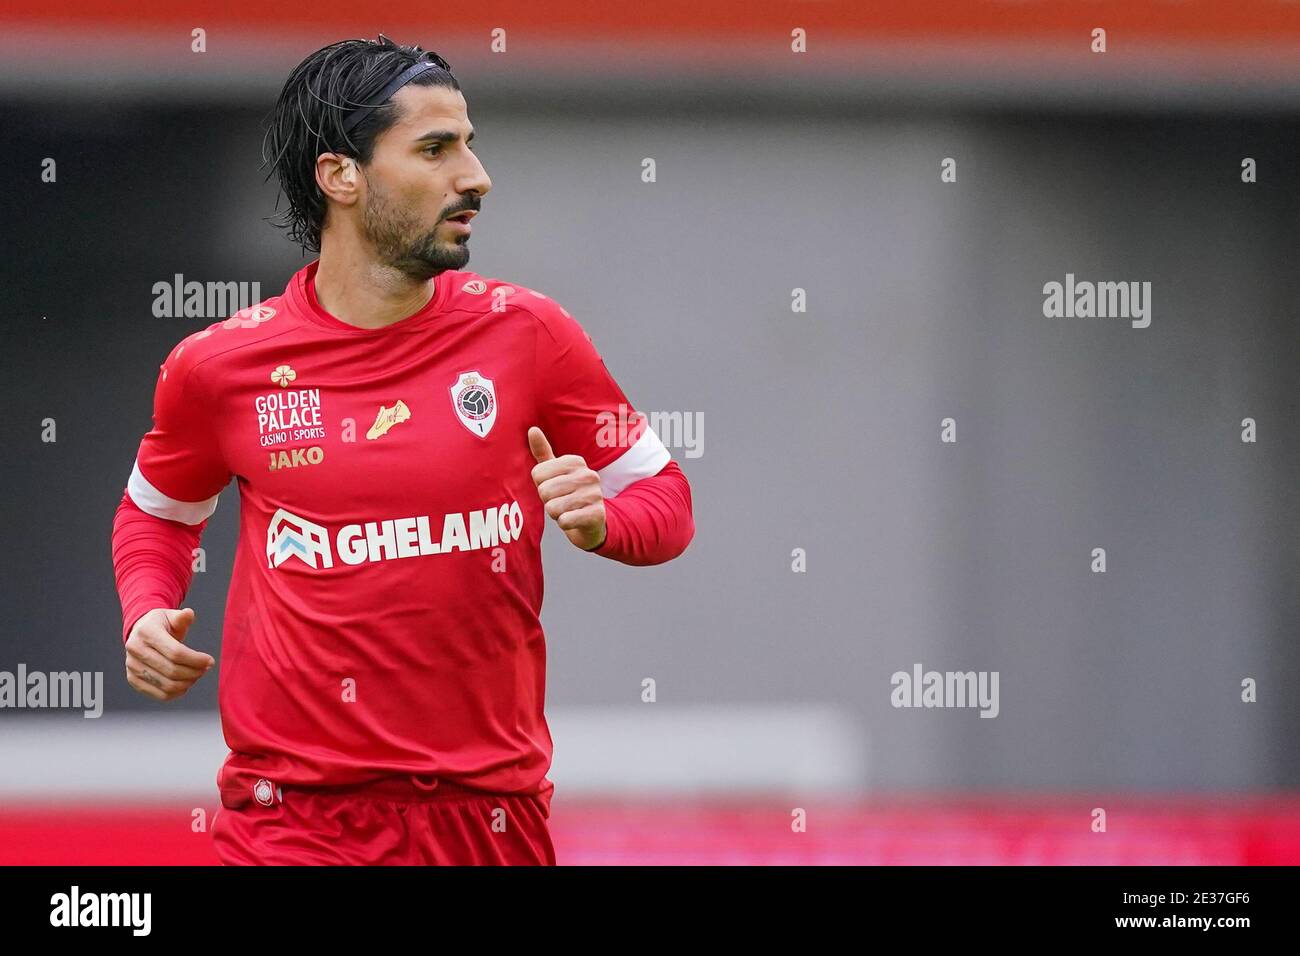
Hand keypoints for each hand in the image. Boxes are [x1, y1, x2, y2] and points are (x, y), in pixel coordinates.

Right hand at [124, 607, 214, 701]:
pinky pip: (159, 694)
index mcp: (146, 632)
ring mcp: (132, 666)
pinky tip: (186, 684)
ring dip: (187, 683)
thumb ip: (182, 617)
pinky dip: (176, 693)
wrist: (140, 631)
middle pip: (172, 670)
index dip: (196, 660)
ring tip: (196, 675)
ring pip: (166, 685)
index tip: (210, 661)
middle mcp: (135, 650)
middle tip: (205, 668)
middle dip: (194, 672)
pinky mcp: (133, 679)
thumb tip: (189, 614)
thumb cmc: (161, 624)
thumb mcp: (171, 616)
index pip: (175, 652)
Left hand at [528, 426, 606, 550]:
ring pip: (553, 507)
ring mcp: (595, 494)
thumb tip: (532, 429)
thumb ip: (543, 452)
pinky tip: (574, 520)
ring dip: (556, 514)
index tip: (555, 489)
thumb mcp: (556, 472)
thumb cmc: (569, 495)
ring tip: (567, 510)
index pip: (537, 474)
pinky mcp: (597, 514)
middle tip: (561, 502)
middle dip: (548, 501)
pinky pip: (565, 521)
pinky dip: (565, 524)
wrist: (592, 523)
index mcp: (576, 461)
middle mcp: (588, 474)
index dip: (541, 486)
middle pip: (544, 490)